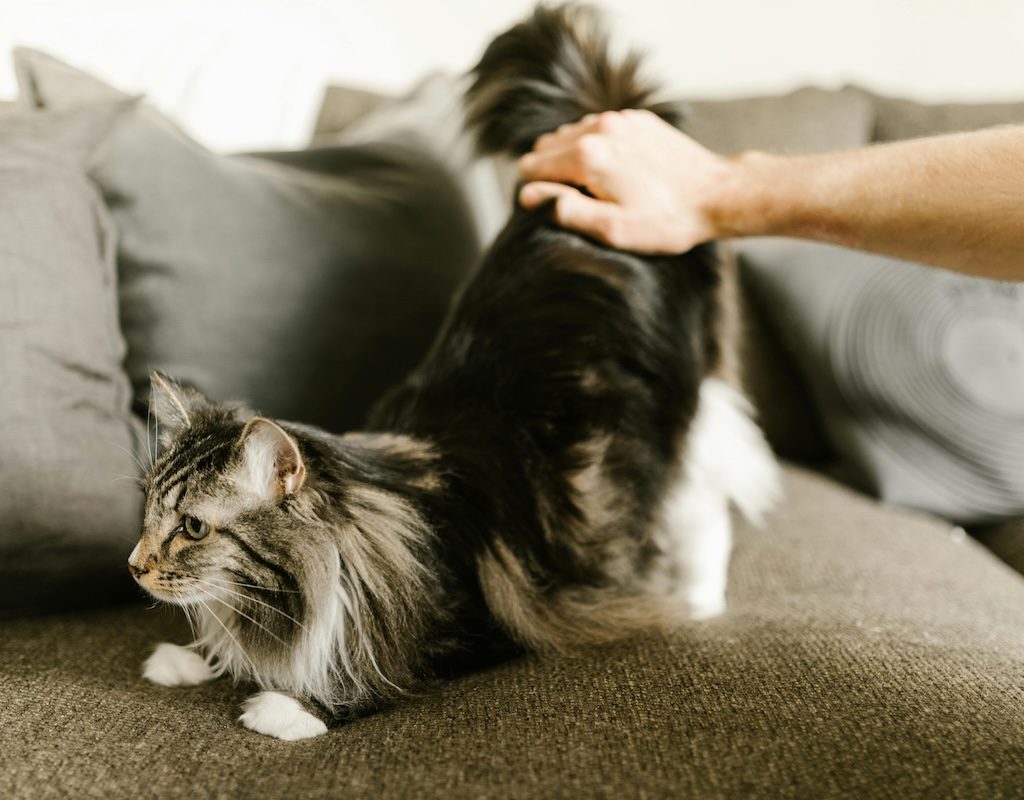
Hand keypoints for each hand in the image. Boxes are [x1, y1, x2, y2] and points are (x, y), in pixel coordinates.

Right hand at [517, 109, 737, 253]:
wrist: (717, 194)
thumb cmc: (666, 220)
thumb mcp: (612, 229)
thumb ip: (565, 211)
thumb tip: (529, 195)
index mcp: (587, 155)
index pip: (530, 167)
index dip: (533, 192)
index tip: (551, 210)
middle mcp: (599, 128)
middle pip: (545, 148)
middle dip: (549, 174)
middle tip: (574, 203)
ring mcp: (619, 119)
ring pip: (569, 136)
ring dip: (571, 160)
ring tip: (596, 189)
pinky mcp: (637, 119)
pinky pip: (598, 130)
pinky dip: (597, 148)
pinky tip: (618, 173)